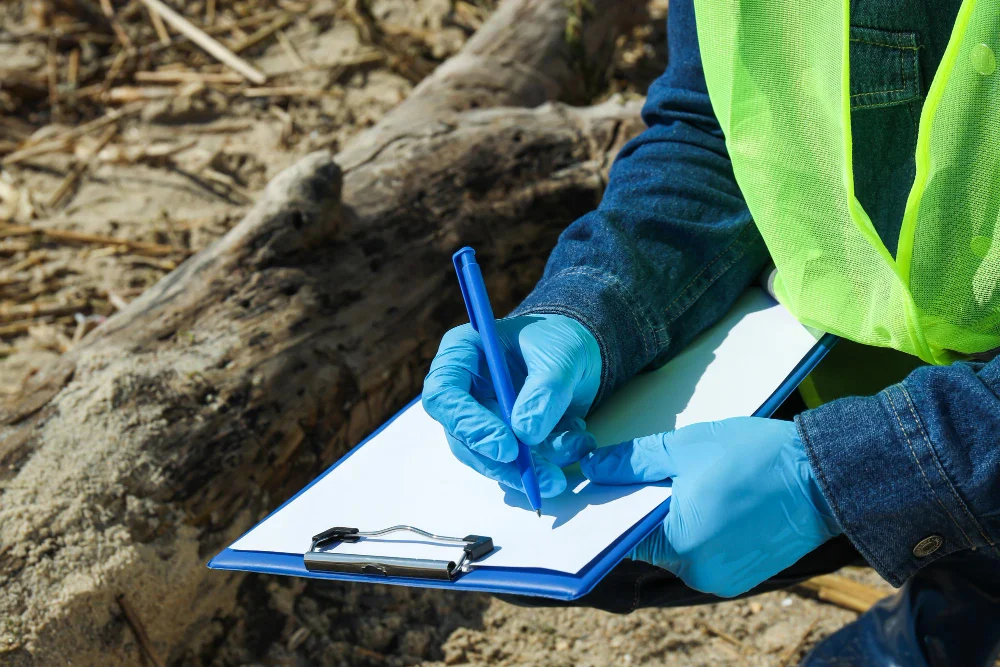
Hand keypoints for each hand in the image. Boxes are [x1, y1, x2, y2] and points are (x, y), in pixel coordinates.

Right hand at [423, 314, 600, 496]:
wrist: (580, 350)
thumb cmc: (560, 340)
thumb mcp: (560, 355)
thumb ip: (545, 390)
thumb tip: (525, 434)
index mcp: (461, 355)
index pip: (444, 396)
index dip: (469, 425)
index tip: (506, 448)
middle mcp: (465, 390)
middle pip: (463, 438)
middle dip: (502, 464)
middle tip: (539, 478)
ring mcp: (483, 417)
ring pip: (490, 459)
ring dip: (528, 472)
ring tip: (562, 473)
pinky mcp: (506, 439)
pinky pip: (518, 464)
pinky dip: (548, 463)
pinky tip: (577, 443)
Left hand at [581, 417, 841, 596]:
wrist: (825, 477)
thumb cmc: (756, 456)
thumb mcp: (686, 447)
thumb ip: (633, 460)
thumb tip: (592, 466)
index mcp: (678, 541)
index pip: (620, 534)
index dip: (609, 507)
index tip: (604, 484)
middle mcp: (695, 571)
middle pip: (647, 541)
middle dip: (644, 509)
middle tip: (652, 475)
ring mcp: (719, 579)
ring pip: (675, 547)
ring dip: (673, 520)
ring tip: (689, 485)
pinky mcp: (739, 578)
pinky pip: (701, 554)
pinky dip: (698, 531)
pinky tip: (711, 502)